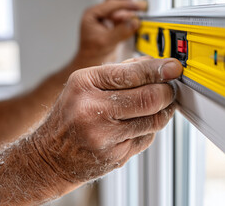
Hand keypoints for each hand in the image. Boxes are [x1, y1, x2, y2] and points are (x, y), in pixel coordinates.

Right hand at [31, 57, 181, 189]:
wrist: (50, 157)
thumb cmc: (68, 117)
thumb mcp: (84, 86)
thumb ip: (120, 73)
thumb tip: (154, 66)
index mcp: (85, 84)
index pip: (133, 74)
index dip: (160, 70)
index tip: (174, 67)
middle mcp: (93, 110)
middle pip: (149, 98)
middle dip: (167, 92)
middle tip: (169, 88)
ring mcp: (104, 136)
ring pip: (154, 120)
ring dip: (163, 111)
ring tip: (158, 105)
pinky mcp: (116, 156)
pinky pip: (147, 137)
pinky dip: (150, 128)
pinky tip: (137, 125)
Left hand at [76, 0, 146, 66]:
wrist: (90, 63)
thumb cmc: (92, 54)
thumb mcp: (106, 42)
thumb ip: (120, 32)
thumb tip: (134, 22)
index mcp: (92, 14)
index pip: (111, 4)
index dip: (126, 4)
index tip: (138, 7)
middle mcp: (99, 14)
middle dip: (128, 2)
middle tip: (142, 6)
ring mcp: (106, 19)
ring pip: (120, 7)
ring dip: (130, 10)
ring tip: (141, 15)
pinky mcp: (114, 25)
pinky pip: (124, 17)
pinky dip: (131, 18)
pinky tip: (137, 23)